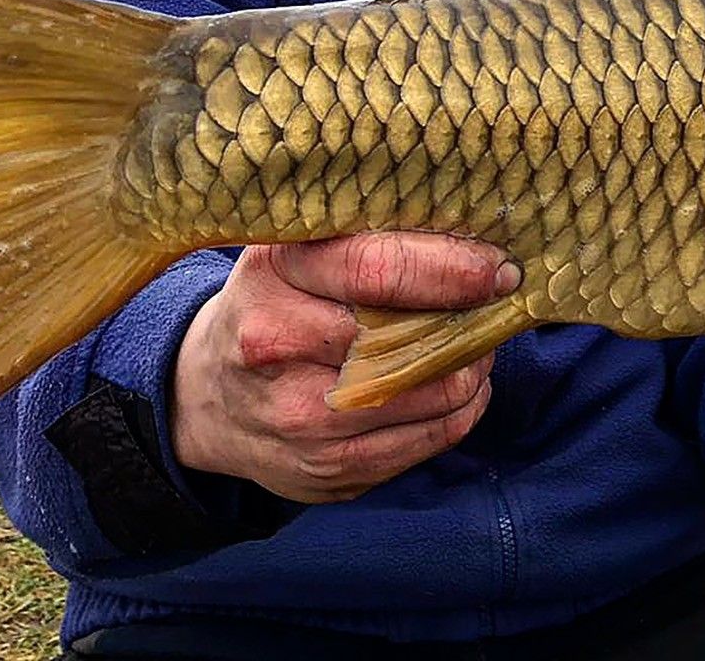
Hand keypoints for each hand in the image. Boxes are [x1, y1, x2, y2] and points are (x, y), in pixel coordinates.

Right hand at [171, 232, 520, 503]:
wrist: (205, 395)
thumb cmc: (272, 303)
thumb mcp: (296, 248)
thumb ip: (367, 235)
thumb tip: (470, 235)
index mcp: (274, 273)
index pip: (378, 269)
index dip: (453, 269)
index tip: (499, 270)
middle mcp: (276, 345)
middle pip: (411, 340)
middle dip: (469, 324)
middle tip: (494, 306)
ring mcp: (298, 417)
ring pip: (429, 398)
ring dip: (472, 371)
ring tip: (477, 347)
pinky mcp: (324, 470)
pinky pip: (423, 444)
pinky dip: (458, 413)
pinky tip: (459, 388)